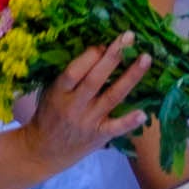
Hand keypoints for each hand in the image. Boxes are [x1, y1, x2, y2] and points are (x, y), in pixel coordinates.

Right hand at [18, 42, 149, 174]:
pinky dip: (129, 121)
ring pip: (112, 97)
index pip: (74, 71)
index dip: (91, 55)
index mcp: (59, 92)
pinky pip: (116, 128)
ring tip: (145, 58)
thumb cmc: (49, 114)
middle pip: (95, 79)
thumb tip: (98, 48)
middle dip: (113, 56)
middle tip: (130, 37)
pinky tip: (144, 112)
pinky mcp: (99, 136)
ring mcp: (88, 122)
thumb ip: (70, 75)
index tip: (104, 42)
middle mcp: (74, 106)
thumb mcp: (51, 91)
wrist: (43, 151)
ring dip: (130, 77)